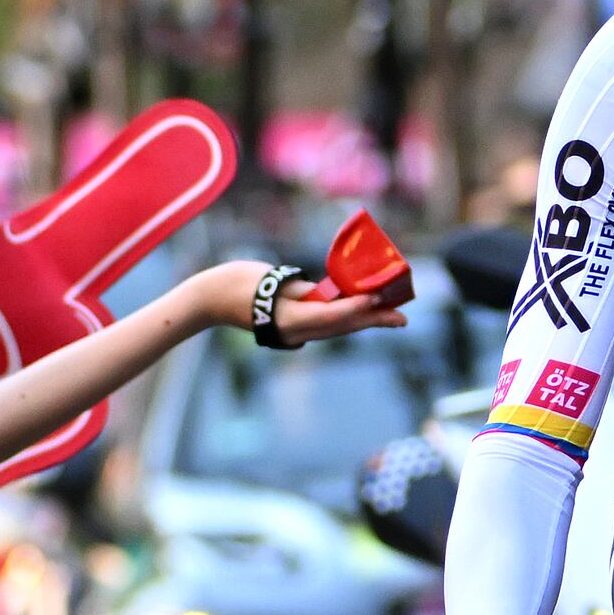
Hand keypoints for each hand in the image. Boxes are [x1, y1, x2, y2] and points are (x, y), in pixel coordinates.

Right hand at [208, 261, 404, 344]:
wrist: (211, 298)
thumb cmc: (239, 282)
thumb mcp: (274, 281)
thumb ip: (303, 291)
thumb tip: (327, 295)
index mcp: (289, 319)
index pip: (331, 316)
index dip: (357, 307)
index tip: (378, 297)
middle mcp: (296, 332)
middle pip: (342, 327)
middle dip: (374, 321)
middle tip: (402, 319)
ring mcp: (294, 333)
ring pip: (338, 329)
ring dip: (366, 322)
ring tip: (392, 316)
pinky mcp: (294, 328)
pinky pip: (326, 325)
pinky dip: (347, 319)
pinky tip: (364, 311)